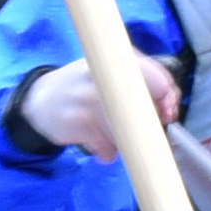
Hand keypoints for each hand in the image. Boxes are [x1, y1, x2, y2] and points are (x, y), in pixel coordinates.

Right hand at [16, 53, 183, 158]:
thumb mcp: (108, 71)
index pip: (157, 78)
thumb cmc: (84, 86)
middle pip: (144, 109)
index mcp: (115, 59)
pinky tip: (96, 141)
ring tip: (109, 131)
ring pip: (127, 132)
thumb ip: (142, 79)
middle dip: (150, 124)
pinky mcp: (78, 122)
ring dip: (123, 140)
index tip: (168, 112)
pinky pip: (108, 147)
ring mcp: (88, 98)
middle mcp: (101, 75)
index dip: (168, 98)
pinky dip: (107, 151)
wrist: (40, 100)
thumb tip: (169, 107)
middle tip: (144, 128)